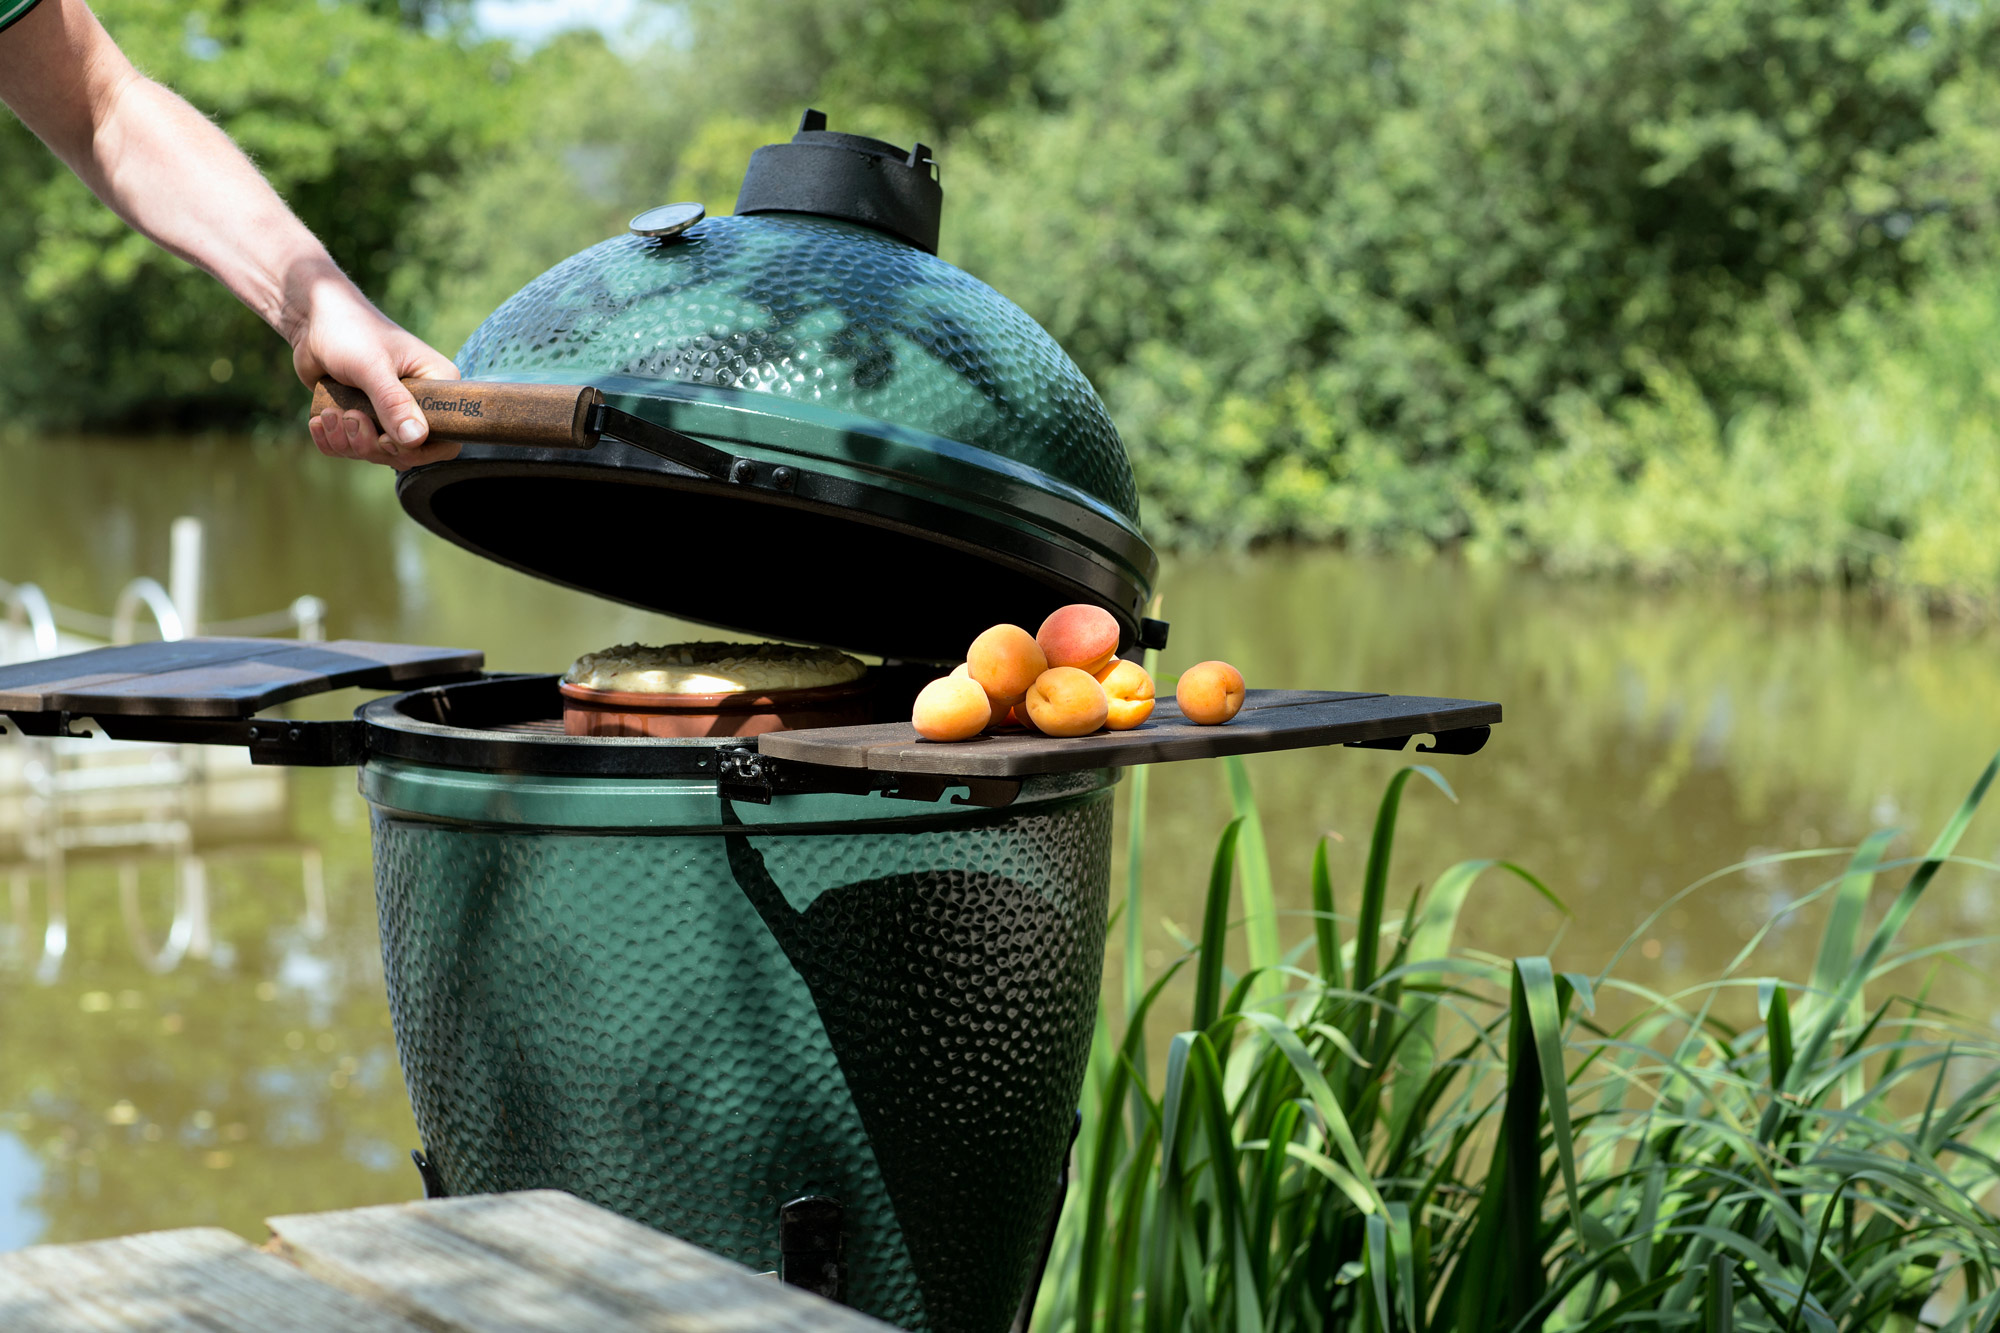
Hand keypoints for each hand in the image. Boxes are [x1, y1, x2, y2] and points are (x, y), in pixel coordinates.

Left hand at [288, 266, 460, 470]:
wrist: (313, 318)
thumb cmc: (349, 330)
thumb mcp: (372, 366)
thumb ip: (393, 403)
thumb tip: (415, 440)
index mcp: (437, 387)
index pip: (447, 438)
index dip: (417, 449)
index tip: (386, 439)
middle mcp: (419, 404)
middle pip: (408, 453)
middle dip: (371, 445)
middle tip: (348, 417)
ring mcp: (390, 414)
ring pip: (376, 454)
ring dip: (346, 441)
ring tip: (329, 413)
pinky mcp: (363, 418)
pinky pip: (351, 449)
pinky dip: (332, 441)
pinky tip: (320, 420)